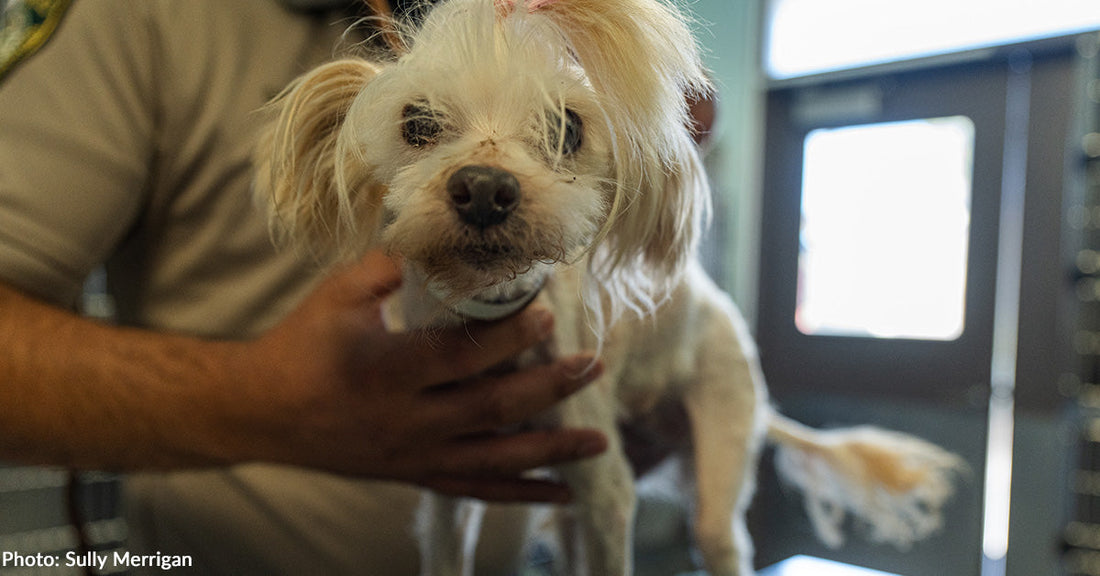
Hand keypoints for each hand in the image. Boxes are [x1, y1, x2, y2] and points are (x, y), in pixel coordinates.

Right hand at [234, 251, 606, 502]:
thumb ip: (388, 266)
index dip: (509, 336)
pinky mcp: (414, 473)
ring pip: (494, 458)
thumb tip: (441, 237)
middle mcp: (406, 421)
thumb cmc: (299, 345)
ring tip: (599, 441)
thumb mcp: (336, 295)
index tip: (548, 313)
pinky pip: (474, 489)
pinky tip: (560, 493)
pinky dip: (521, 493)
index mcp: (386, 371)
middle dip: (548, 389)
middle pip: (491, 409)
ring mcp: (413, 455)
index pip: (462, 356)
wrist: (258, 411)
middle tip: (591, 367)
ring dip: (550, 450)